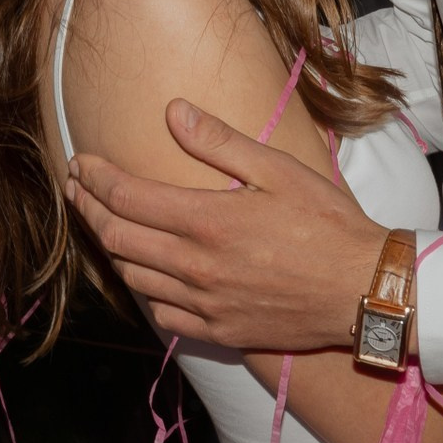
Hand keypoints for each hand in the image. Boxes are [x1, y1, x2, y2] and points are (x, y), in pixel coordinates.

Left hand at [64, 99, 388, 350]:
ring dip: (113, 249)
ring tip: (106, 225)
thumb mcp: (279, 169)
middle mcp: (196, 267)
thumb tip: (172, 112)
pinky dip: (147, 292)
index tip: (80, 164)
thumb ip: (219, 142)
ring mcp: (206, 304)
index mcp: (207, 221)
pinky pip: (164, 315)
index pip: (126, 198)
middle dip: (88, 211)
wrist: (365, 290)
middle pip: (118, 239)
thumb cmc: (328, 223)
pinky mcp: (220, 331)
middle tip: (78, 190)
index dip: (95, 179)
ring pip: (135, 278)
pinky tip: (149, 275)